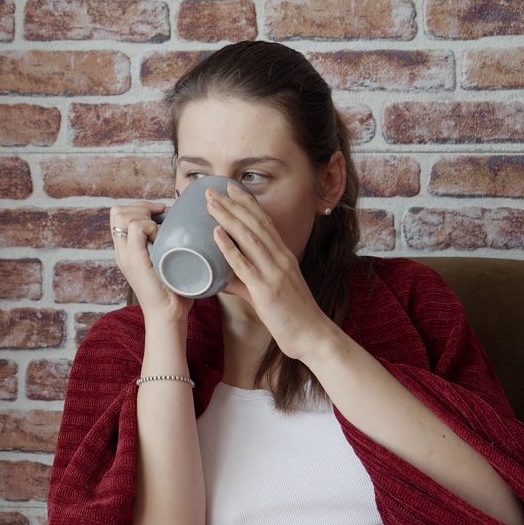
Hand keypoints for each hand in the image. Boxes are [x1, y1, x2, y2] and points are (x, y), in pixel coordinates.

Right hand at [110, 201, 192, 324]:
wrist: (167, 315)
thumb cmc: (172, 292)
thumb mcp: (165, 262)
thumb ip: (164, 246)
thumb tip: (178, 225)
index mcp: (127, 251)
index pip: (119, 215)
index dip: (139, 207)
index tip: (161, 214)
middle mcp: (122, 251)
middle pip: (117, 211)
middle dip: (141, 206)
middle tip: (161, 215)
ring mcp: (126, 255)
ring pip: (122, 214)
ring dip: (145, 215)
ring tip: (161, 230)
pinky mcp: (135, 259)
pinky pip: (136, 227)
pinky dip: (151, 226)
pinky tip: (162, 239)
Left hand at [206, 185, 335, 360]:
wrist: (313, 336)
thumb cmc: (293, 317)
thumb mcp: (268, 293)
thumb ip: (245, 283)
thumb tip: (223, 279)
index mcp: (284, 256)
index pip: (264, 222)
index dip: (247, 203)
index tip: (231, 188)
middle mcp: (281, 259)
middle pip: (254, 224)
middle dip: (232, 205)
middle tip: (212, 190)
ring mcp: (274, 273)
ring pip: (249, 238)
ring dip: (228, 219)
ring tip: (211, 204)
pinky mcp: (266, 291)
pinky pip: (244, 266)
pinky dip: (229, 248)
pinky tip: (216, 235)